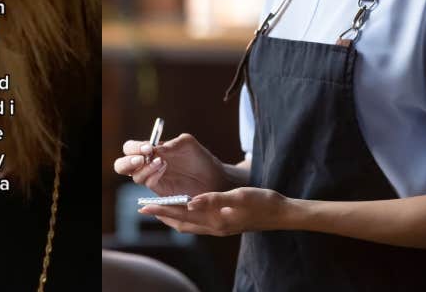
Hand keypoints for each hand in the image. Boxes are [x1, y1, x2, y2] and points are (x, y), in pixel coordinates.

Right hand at [113, 133, 230, 196]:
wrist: (214, 178)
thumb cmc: (200, 158)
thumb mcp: (187, 144)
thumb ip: (170, 144)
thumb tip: (153, 149)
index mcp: (151, 151)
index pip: (131, 148)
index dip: (134, 147)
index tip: (148, 147)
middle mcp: (148, 165)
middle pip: (123, 165)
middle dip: (127, 162)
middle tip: (141, 158)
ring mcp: (153, 179)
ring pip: (135, 176)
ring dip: (144, 168)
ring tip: (162, 162)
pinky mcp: (161, 192)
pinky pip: (149, 184)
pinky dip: (153, 176)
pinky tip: (164, 168)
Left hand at [138, 187, 289, 236]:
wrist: (281, 214)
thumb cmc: (263, 202)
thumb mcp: (239, 196)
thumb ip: (214, 199)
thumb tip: (190, 202)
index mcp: (216, 220)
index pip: (183, 215)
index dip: (163, 210)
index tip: (145, 206)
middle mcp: (215, 227)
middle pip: (181, 223)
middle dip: (162, 216)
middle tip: (144, 208)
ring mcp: (220, 227)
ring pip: (189, 224)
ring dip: (173, 217)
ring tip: (159, 208)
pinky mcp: (224, 224)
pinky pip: (198, 223)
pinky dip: (186, 216)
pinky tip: (185, 207)